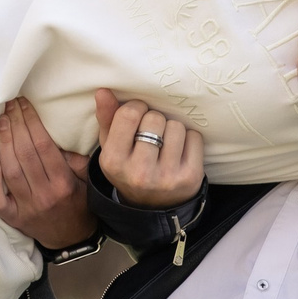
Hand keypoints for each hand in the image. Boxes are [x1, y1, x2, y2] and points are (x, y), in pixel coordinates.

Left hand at [0, 98, 94, 249]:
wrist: (72, 239)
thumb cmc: (79, 203)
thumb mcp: (85, 180)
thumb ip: (74, 159)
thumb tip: (56, 136)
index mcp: (63, 183)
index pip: (43, 146)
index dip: (31, 122)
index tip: (24, 104)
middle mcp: (44, 195)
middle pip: (25, 154)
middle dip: (15, 125)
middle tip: (9, 105)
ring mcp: (27, 208)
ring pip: (11, 171)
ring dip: (3, 144)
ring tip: (1, 122)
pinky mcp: (14, 218)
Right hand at [93, 88, 204, 209]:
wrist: (152, 207)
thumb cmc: (128, 167)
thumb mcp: (111, 146)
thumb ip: (107, 118)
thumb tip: (103, 91)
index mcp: (114, 162)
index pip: (129, 114)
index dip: (136, 108)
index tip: (137, 116)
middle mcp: (139, 173)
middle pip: (154, 119)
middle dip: (154, 120)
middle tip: (152, 132)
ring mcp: (166, 177)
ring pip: (176, 126)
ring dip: (172, 128)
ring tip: (165, 142)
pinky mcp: (190, 178)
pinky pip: (194, 137)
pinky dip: (189, 138)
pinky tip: (180, 151)